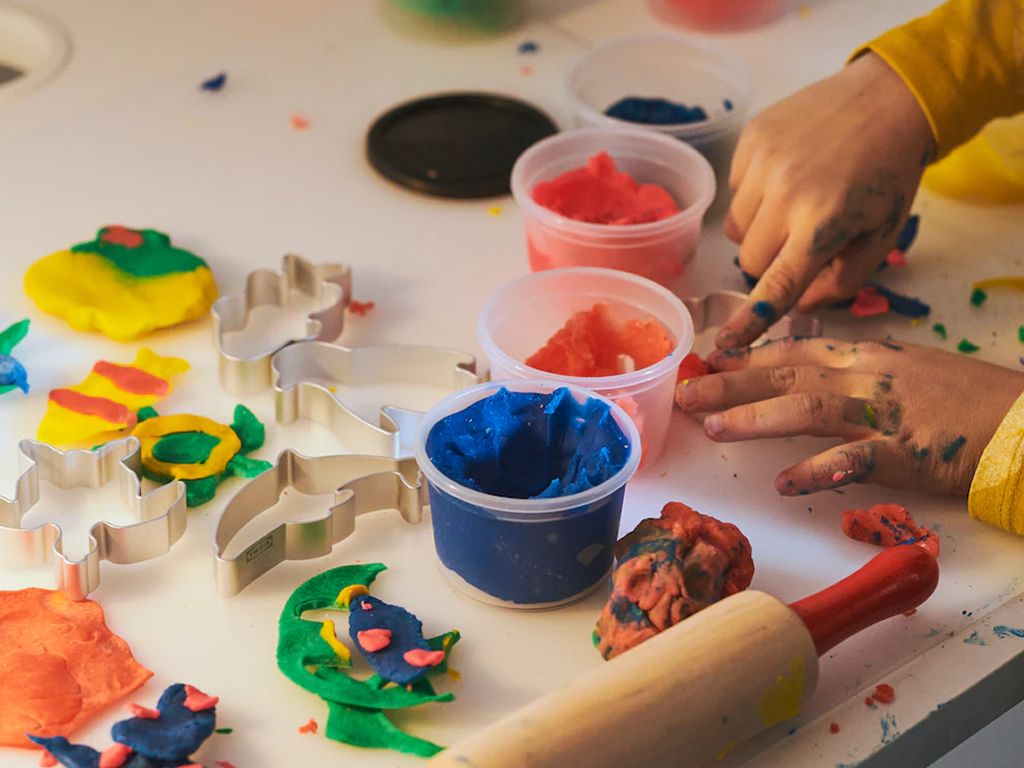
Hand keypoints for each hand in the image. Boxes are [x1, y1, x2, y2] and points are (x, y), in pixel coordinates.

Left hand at [675, 338, 1023, 496]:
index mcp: (868, 356)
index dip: (748, 354)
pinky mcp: (905, 453)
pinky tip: (783, 483)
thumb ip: (859, 372)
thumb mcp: (908, 370)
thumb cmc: (969, 399)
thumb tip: (813, 376)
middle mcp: (868, 376)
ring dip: (755, 418)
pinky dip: (815, 471)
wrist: (1023, 421)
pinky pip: (851, 460)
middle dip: (730, 383)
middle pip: (786, 373)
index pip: (795, 348)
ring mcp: (885, 413)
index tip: (709, 357)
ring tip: (713, 428)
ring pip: (806, 407)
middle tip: (686, 392)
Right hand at [718, 53, 934, 348]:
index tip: (727, 342)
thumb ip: (843, 280)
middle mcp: (786, 194)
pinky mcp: (752, 139)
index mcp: (824, 223)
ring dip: (759, 227)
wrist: (889, 96)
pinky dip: (754, 193)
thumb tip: (800, 305)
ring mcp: (764, 163)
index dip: (751, 320)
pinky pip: (735, 189)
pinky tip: (787, 173)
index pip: (777, 285)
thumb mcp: (882, 235)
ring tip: (793, 202)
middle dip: (769, 261)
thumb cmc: (890, 172)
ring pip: (735, 227)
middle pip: (749, 260)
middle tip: (799, 240)